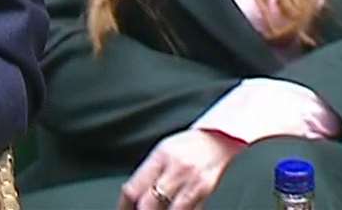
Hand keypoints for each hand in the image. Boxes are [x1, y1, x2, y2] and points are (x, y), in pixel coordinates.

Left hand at [119, 129, 244, 209]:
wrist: (218, 139)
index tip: (123, 208)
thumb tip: (133, 195)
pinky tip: (172, 208)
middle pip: (149, 204)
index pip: (134, 188)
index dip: (124, 204)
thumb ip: (148, 172)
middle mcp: (175, 171)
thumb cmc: (188, 144)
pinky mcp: (206, 193)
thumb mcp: (161, 151)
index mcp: (160, 157)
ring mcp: (191, 183)